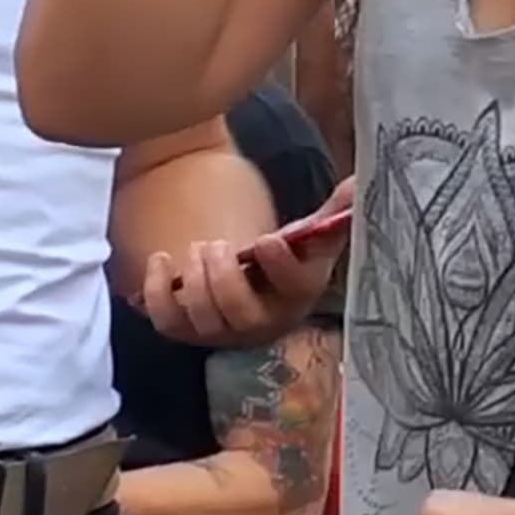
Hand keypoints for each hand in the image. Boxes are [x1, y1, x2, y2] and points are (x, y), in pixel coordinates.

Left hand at [138, 177, 353, 346]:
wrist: (251, 278)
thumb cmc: (284, 255)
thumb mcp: (310, 233)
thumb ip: (334, 211)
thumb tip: (357, 184)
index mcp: (299, 294)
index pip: (296, 289)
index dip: (280, 266)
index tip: (265, 239)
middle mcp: (263, 322)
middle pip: (242, 315)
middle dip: (225, 278)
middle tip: (217, 245)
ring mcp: (223, 331)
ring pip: (205, 320)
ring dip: (195, 282)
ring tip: (197, 248)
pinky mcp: (188, 330)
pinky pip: (167, 323)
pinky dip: (157, 293)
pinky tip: (161, 260)